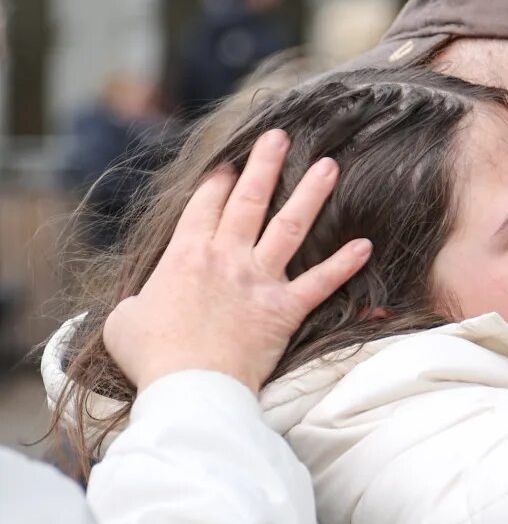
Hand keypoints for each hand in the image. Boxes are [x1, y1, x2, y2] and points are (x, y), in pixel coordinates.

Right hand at [103, 130, 371, 393]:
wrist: (190, 387)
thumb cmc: (153, 357)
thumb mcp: (126, 320)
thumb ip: (140, 300)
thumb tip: (145, 303)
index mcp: (186, 256)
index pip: (205, 207)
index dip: (218, 182)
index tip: (229, 164)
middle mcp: (227, 258)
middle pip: (249, 200)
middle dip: (265, 165)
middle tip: (280, 137)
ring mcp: (259, 280)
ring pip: (290, 226)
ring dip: (311, 194)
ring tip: (330, 166)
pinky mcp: (285, 308)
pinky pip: (321, 282)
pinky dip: (344, 264)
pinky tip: (365, 245)